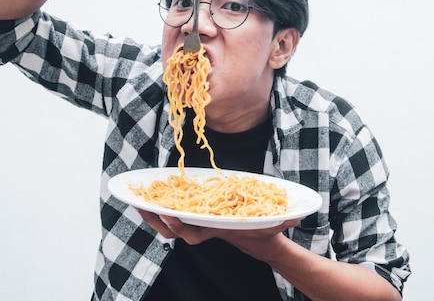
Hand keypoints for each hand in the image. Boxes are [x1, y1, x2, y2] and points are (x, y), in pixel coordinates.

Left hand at [138, 209, 301, 261]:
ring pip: (168, 222)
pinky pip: (174, 211)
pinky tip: (150, 193)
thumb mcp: (272, 226)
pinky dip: (161, 204)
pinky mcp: (197, 215)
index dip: (180, 227)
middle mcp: (204, 228)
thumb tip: (297, 217)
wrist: (257, 239)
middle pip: (172, 229)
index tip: (169, 217)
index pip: (194, 234)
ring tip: (135, 198)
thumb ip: (284, 222)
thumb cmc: (262, 232)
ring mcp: (198, 223)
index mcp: (217, 230)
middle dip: (154, 219)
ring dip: (152, 212)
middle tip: (139, 205)